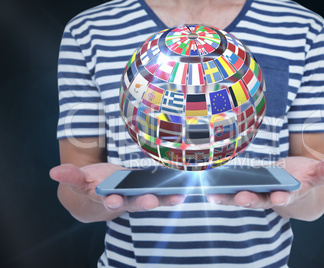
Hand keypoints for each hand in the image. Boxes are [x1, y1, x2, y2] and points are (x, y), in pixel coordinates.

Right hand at [50, 163, 186, 216]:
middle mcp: (121, 200)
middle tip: (149, 200)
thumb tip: (54, 172)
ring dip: (162, 199)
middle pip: (131, 203)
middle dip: (139, 202)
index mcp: (103, 198)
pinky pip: (159, 194)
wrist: (101, 196)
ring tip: (176, 196)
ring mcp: (135, 197)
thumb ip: (70, 176)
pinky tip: (181, 193)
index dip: (110, 200)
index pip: (106, 200)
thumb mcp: (79, 180)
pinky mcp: (146, 192)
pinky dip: (169, 194)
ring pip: (148, 199)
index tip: (112, 200)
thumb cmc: (90, 186)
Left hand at [207, 156, 323, 219]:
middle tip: (242, 197)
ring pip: (243, 198)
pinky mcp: (246, 190)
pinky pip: (232, 194)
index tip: (280, 198)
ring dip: (229, 198)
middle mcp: (272, 197)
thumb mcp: (318, 172)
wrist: (293, 187)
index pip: (288, 197)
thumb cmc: (305, 178)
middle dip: (252, 199)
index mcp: (291, 193)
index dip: (284, 198)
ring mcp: (258, 194)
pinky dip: (222, 194)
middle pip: (261, 200)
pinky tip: (209, 191)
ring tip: (214, 195)